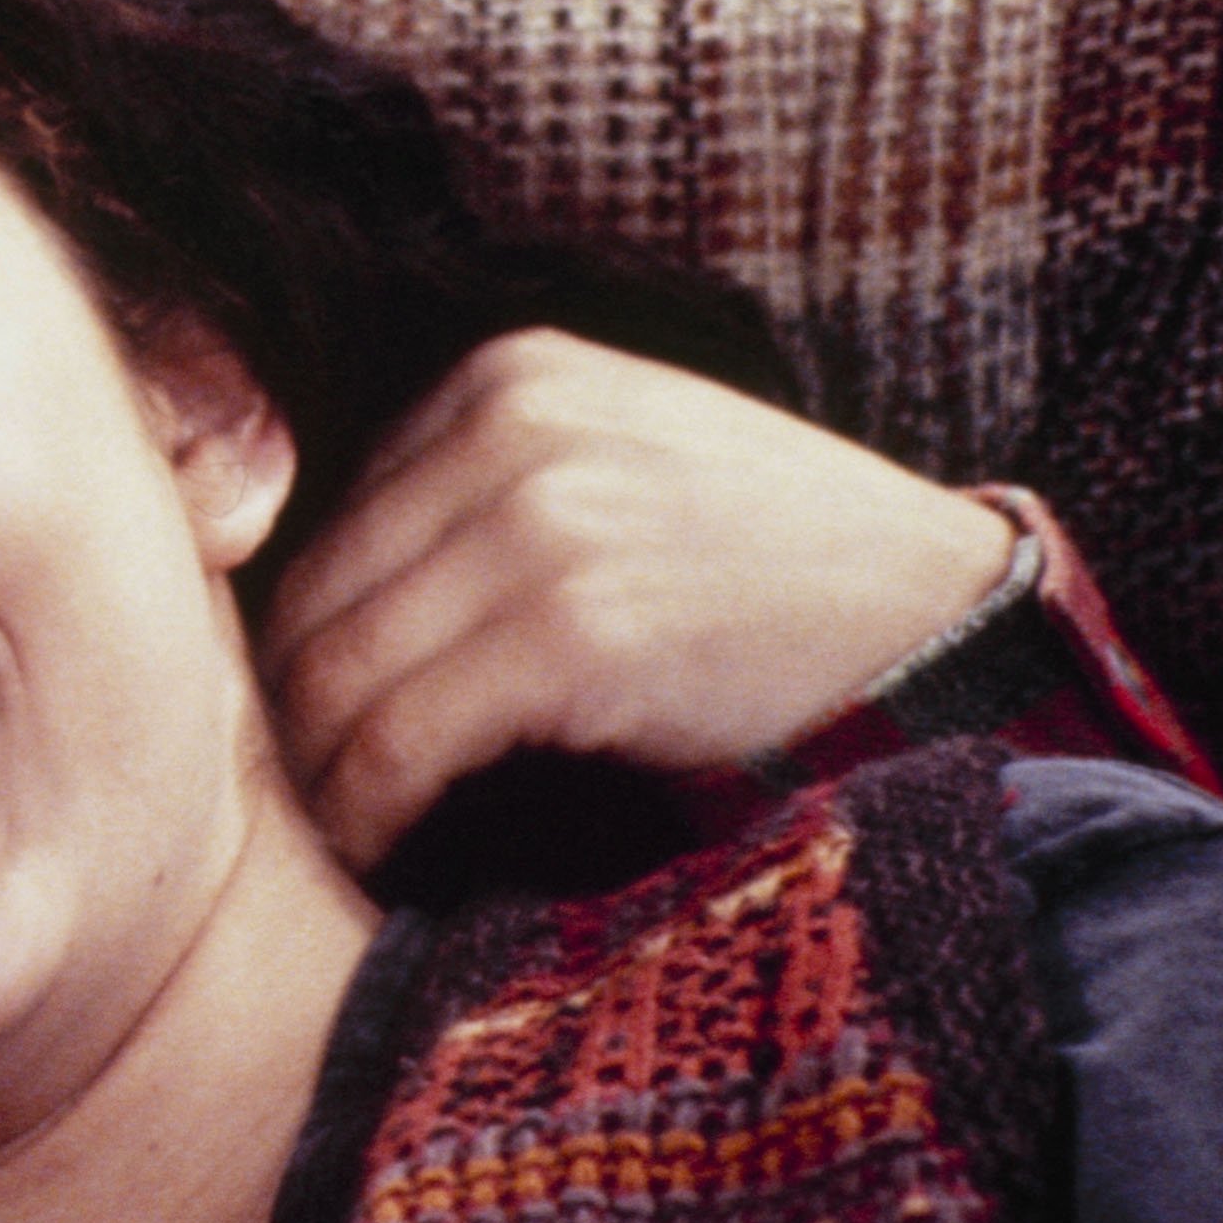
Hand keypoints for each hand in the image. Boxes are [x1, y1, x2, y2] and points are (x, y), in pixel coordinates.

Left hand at [259, 329, 1019, 869]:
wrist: (938, 618)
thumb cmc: (769, 566)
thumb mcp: (620, 461)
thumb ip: (486, 488)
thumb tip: (333, 598)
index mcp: (509, 377)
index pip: (339, 524)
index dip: (307, 636)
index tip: (302, 718)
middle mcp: (513, 428)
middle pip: (320, 596)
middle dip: (286, 708)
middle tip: (284, 793)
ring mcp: (541, 523)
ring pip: (341, 672)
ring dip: (315, 772)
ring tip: (324, 831)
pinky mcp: (571, 630)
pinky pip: (402, 739)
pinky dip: (367, 807)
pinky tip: (376, 845)